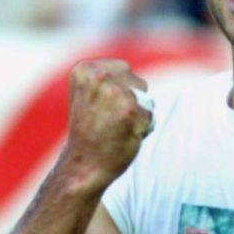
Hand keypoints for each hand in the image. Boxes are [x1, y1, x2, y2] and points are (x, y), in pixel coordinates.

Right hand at [62, 59, 152, 190]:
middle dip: (131, 101)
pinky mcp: (131, 111)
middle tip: (108, 120)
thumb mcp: (89, 94)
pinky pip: (150, 115)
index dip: (120, 91)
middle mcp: (100, 76)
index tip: (100, 108)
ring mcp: (116, 93)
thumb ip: (108, 78)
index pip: (124, 68)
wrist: (83, 165)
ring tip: (116, 128)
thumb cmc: (89, 131)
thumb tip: (139, 79)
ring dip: (138, 115)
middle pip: (138, 82)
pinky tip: (124, 136)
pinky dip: (143, 128)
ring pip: (146, 100)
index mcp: (85, 69)